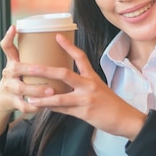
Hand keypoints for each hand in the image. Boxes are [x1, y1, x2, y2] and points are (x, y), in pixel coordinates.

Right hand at [0, 26, 54, 142]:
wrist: (4, 101)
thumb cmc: (21, 79)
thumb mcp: (23, 67)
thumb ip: (35, 58)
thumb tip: (60, 41)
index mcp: (12, 62)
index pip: (7, 47)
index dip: (8, 37)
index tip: (14, 27)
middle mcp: (8, 73)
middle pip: (16, 68)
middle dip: (30, 69)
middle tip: (42, 69)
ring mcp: (9, 88)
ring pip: (21, 88)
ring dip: (36, 90)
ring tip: (51, 91)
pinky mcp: (12, 102)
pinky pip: (24, 105)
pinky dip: (35, 106)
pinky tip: (45, 106)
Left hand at [25, 34, 146, 139]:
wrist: (125, 119)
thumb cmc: (111, 104)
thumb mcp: (98, 89)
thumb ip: (82, 85)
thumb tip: (62, 84)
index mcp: (92, 77)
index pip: (80, 57)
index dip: (68, 46)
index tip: (57, 36)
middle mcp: (89, 85)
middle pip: (64, 74)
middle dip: (45, 70)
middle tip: (30, 67)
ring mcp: (86, 99)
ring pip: (59, 97)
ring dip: (43, 98)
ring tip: (29, 97)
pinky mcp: (84, 113)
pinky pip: (63, 110)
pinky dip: (51, 109)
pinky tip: (41, 108)